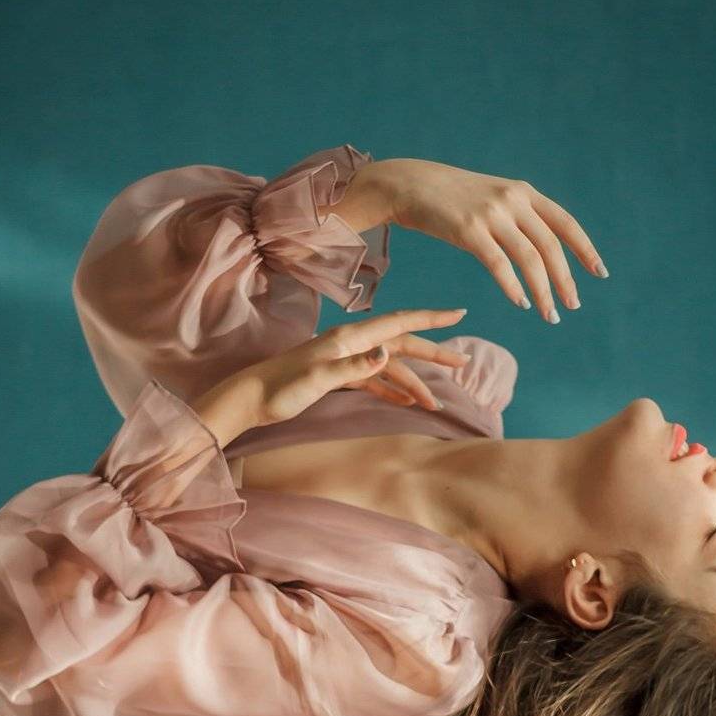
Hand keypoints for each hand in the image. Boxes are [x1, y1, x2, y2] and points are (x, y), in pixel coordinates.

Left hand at [224, 308, 474, 430]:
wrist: (250, 398)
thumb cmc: (280, 389)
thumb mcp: (318, 378)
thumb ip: (354, 366)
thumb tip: (387, 354)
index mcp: (350, 337)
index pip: (399, 323)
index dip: (431, 319)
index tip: (459, 313)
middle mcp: (351, 343)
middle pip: (402, 344)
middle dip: (434, 353)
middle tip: (464, 363)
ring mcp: (345, 359)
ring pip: (391, 367)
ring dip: (414, 383)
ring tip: (437, 403)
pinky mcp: (338, 376)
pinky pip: (374, 380)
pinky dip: (393, 390)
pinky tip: (407, 402)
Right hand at [375, 157, 607, 321]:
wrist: (412, 185)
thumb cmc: (452, 200)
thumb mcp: (492, 199)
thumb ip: (516, 216)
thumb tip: (538, 247)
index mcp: (524, 193)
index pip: (565, 223)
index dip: (584, 249)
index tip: (599, 272)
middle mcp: (513, 200)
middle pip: (551, 246)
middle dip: (566, 279)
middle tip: (573, 306)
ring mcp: (492, 214)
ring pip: (530, 258)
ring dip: (543, 291)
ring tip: (550, 315)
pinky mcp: (469, 230)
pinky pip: (499, 264)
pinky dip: (514, 287)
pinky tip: (521, 303)